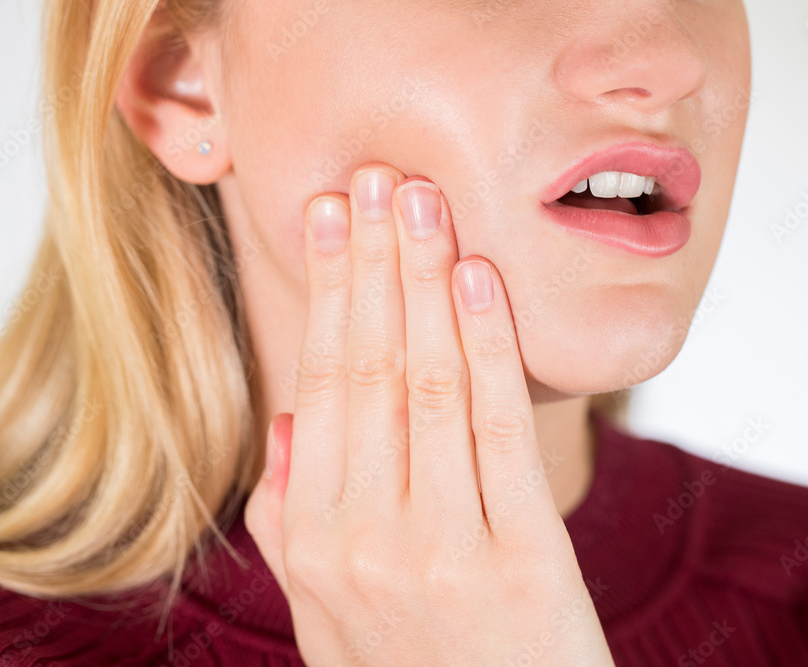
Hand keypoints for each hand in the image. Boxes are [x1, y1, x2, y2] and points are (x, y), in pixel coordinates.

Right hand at [245, 161, 614, 665]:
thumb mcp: (326, 612)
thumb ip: (290, 519)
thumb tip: (287, 418)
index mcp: (311, 541)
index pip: (318, 386)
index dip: (326, 293)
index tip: (330, 218)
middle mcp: (362, 538)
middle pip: (365, 369)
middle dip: (369, 263)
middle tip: (374, 178)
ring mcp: (438, 548)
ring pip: (425, 383)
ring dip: (423, 281)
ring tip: (422, 202)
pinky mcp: (520, 558)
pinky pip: (495, 429)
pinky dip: (486, 344)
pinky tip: (478, 277)